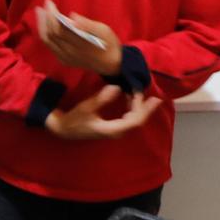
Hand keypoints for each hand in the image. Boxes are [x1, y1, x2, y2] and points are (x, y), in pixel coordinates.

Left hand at [37, 0, 122, 77]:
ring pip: (47, 41)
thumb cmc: (109, 43)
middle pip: (50, 34)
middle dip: (44, 18)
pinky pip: (50, 46)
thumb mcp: (104, 30)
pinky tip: (45, 25)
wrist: (111, 64)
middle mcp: (69, 53)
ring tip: (40, 13)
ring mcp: (65, 58)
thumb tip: (72, 16)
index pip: (59, 29)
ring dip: (42, 26)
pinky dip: (45, 34)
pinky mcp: (64, 60)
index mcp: (79, 44)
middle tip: (42, 6)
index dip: (51, 15)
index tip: (49, 3)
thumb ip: (87, 24)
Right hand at [45, 86, 162, 140]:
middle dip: (146, 109)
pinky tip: (133, 101)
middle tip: (155, 98)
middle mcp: (116, 132)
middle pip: (138, 122)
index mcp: (112, 129)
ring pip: (134, 121)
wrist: (64, 129)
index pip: (134, 120)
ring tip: (146, 97)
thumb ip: (102, 98)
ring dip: (141, 110)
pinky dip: (134, 110)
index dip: (142, 108)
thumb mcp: (86, 108)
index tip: (142, 94)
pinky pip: (129, 120)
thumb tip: (117, 87)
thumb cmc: (74, 120)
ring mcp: (115, 131)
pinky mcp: (112, 128)